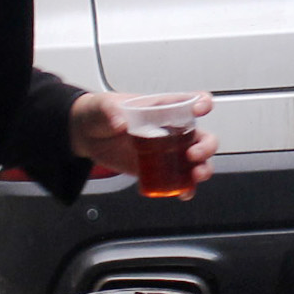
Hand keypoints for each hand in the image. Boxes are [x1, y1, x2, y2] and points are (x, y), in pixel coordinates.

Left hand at [70, 90, 216, 191]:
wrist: (88, 135)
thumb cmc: (101, 113)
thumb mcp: (102, 106)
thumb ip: (110, 111)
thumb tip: (120, 122)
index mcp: (163, 108)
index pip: (191, 101)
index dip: (202, 103)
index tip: (200, 110)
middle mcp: (171, 129)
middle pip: (202, 136)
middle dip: (206, 146)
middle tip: (193, 154)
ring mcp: (167, 151)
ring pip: (197, 160)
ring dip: (203, 168)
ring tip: (195, 176)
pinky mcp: (158, 168)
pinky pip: (179, 179)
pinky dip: (186, 188)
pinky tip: (183, 193)